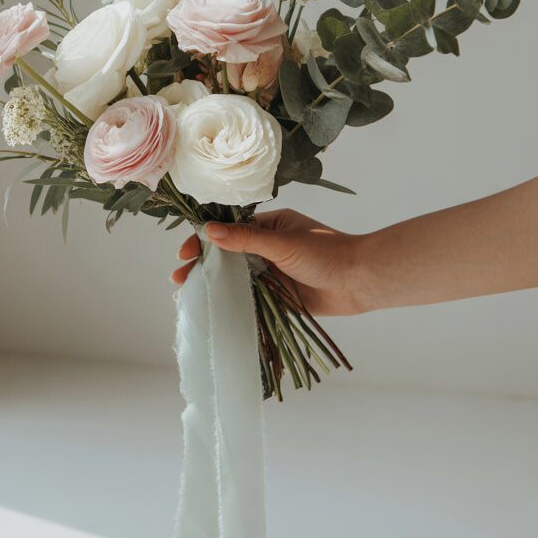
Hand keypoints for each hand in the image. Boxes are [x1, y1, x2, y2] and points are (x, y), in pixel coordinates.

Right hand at [171, 208, 372, 316]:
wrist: (359, 281)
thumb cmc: (326, 253)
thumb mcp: (282, 243)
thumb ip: (245, 239)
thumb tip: (209, 230)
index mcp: (268, 227)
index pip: (228, 230)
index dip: (204, 240)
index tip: (185, 252)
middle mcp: (267, 249)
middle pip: (227, 256)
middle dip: (202, 265)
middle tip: (178, 276)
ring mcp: (272, 273)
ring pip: (235, 278)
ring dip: (213, 285)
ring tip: (186, 294)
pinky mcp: (278, 297)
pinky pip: (250, 299)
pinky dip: (231, 303)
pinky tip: (212, 310)